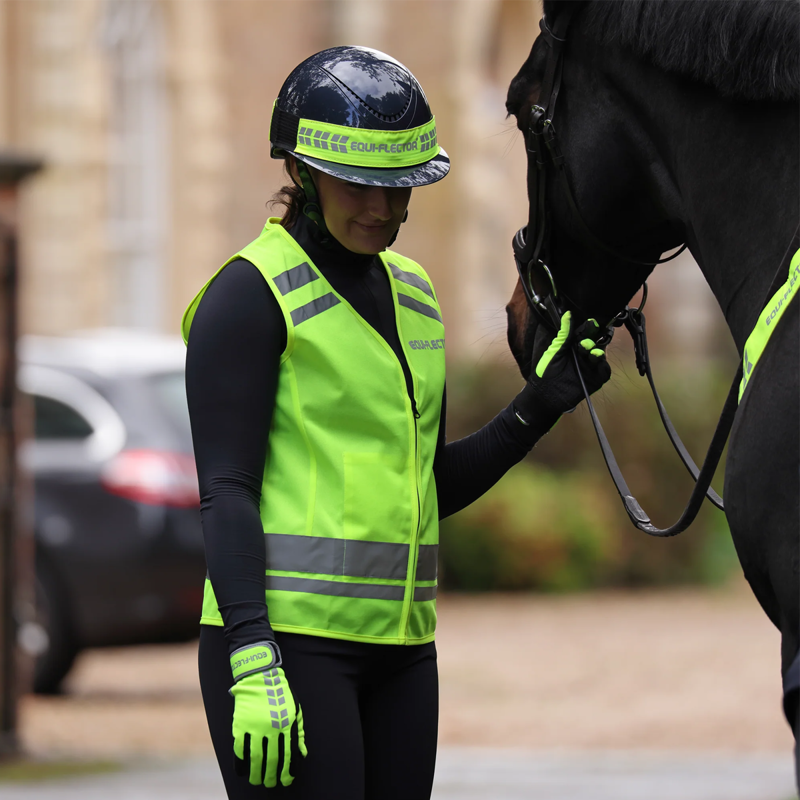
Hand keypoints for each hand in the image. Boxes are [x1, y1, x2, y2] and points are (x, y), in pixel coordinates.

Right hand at [229, 642, 306, 787]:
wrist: (260, 677)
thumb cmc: (280, 694)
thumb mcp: (295, 709)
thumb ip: (298, 732)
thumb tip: (302, 754)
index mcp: (287, 723)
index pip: (289, 753)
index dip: (288, 770)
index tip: (287, 780)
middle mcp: (272, 727)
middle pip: (272, 759)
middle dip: (272, 775)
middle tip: (271, 784)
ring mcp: (255, 727)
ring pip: (256, 758)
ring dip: (256, 773)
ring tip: (257, 781)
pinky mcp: (241, 726)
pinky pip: (240, 750)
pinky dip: (241, 763)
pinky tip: (243, 771)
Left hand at [514, 311, 611, 425]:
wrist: (546, 395)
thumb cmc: (546, 372)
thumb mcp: (554, 351)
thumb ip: (564, 334)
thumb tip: (568, 314)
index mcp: (573, 346)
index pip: (585, 334)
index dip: (589, 328)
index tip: (591, 323)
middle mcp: (584, 355)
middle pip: (595, 343)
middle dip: (593, 340)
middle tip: (585, 343)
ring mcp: (590, 367)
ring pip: (600, 355)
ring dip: (597, 352)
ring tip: (590, 352)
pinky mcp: (595, 379)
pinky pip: (604, 371)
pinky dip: (603, 366)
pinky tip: (598, 361)